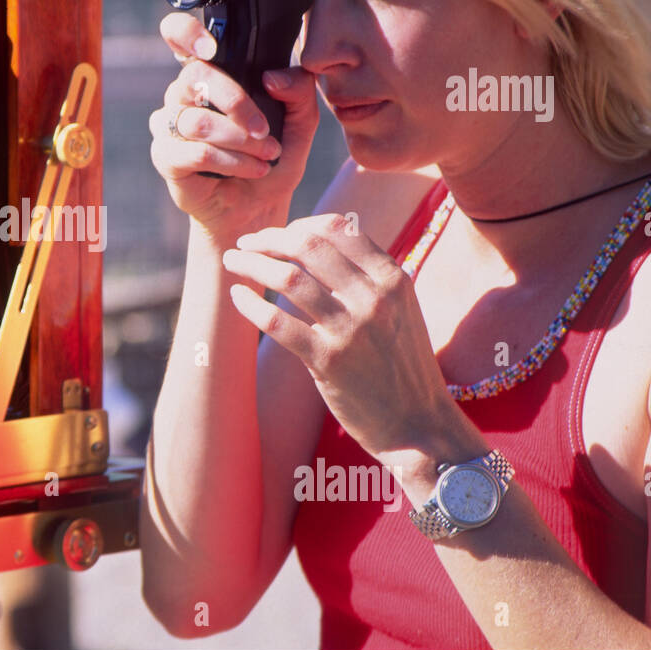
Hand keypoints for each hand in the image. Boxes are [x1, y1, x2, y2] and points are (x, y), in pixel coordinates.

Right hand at [149, 12, 319, 243]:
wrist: (259, 207)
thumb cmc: (273, 158)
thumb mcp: (300, 122)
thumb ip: (299, 91)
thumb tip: (271, 76)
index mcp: (211, 75)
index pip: (178, 37)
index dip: (184, 33)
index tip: (210, 47)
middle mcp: (183, 94)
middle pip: (195, 75)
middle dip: (237, 102)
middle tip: (265, 129)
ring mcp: (169, 124)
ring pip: (198, 121)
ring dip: (240, 140)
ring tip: (267, 155)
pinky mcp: (165, 156)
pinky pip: (194, 152)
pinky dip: (231, 162)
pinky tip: (252, 170)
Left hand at [221, 212, 460, 462]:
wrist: (418, 425)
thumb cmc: (403, 366)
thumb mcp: (401, 309)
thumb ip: (367, 276)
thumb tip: (319, 242)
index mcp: (393, 278)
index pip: (337, 228)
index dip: (297, 224)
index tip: (275, 235)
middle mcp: (375, 298)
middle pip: (308, 245)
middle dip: (268, 238)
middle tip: (245, 244)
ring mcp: (352, 329)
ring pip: (288, 278)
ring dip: (251, 264)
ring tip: (232, 263)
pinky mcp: (329, 362)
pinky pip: (278, 322)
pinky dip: (251, 304)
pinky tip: (237, 297)